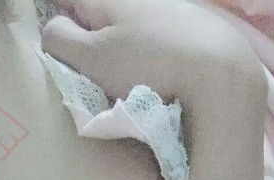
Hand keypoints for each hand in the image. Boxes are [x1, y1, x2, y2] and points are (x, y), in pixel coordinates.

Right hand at [41, 0, 265, 112]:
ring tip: (127, 70)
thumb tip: (52, 27)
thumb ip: (63, 40)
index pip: (74, 0)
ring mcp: (177, 10)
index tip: (56, 37)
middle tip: (87, 59)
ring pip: (141, 21)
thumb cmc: (147, 69)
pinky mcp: (203, 30)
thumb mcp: (93, 58)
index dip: (60, 14)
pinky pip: (170, 35)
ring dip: (129, 38)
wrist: (221, 78)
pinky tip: (163, 69)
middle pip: (108, 10)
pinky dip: (159, 48)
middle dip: (95, 27)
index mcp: (112, 1)